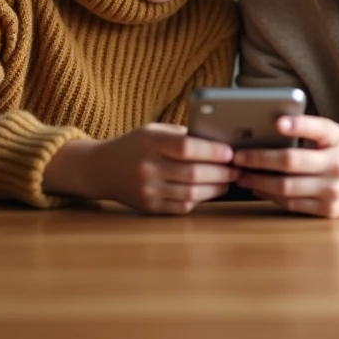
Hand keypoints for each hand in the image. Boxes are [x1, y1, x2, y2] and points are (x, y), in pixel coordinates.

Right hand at [43, 123, 237, 213]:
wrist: (101, 168)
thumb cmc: (135, 145)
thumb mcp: (154, 130)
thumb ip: (182, 135)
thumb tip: (219, 142)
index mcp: (149, 142)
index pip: (186, 147)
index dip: (212, 151)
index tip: (230, 152)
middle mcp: (146, 167)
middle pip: (192, 173)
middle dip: (221, 172)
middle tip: (237, 169)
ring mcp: (147, 190)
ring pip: (190, 193)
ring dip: (215, 188)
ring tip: (228, 181)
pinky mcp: (148, 207)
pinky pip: (181, 206)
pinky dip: (199, 199)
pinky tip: (209, 191)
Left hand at [231, 116, 338, 217]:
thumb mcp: (336, 134)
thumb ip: (308, 131)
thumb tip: (271, 129)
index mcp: (338, 140)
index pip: (317, 128)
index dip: (297, 125)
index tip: (278, 122)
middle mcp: (337, 165)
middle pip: (291, 163)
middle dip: (259, 160)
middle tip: (238, 157)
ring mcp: (334, 191)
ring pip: (287, 188)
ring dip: (259, 182)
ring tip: (241, 175)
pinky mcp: (330, 210)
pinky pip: (293, 204)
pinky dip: (272, 196)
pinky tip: (259, 189)